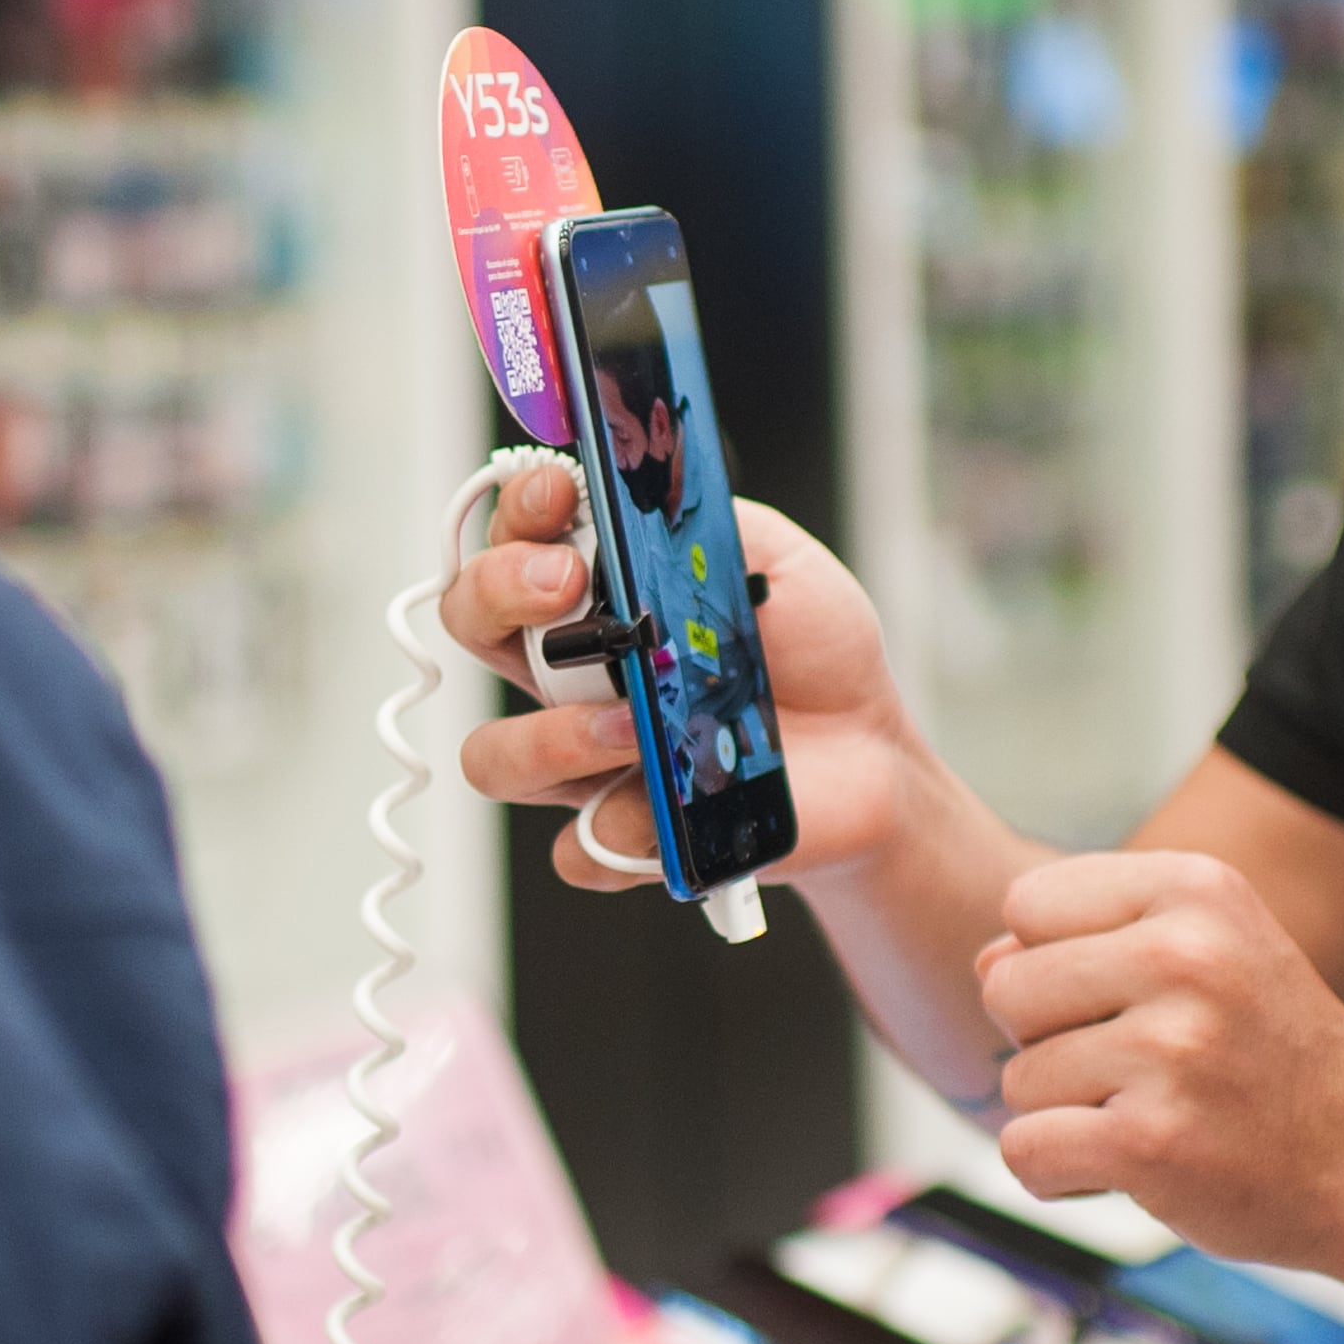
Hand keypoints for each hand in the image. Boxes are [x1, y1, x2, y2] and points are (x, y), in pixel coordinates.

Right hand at [440, 460, 924, 891]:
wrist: (872, 745)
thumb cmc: (812, 649)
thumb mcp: (773, 554)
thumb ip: (702, 521)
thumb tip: (641, 503)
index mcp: (596, 597)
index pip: (510, 542)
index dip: (514, 510)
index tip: (556, 492)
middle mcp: (574, 674)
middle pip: (471, 627)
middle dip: (498, 591)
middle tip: (567, 584)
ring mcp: (592, 757)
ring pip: (494, 757)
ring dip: (550, 734)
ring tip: (629, 722)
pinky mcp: (630, 834)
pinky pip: (579, 851)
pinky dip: (614, 833)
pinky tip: (666, 808)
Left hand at [976, 850, 1343, 1276]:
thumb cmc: (1272, 1059)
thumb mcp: (1208, 957)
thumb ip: (1089, 942)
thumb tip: (982, 961)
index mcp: (1196, 889)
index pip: (1027, 905)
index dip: (1055, 963)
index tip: (1132, 1003)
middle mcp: (1185, 954)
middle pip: (1006, 988)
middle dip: (1048, 1042)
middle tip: (1142, 1072)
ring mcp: (1170, 1050)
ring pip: (1016, 1079)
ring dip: (1066, 1115)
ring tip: (1157, 1116)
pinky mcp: (1151, 1142)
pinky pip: (1024, 1150)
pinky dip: (1059, 1175)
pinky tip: (1129, 1169)